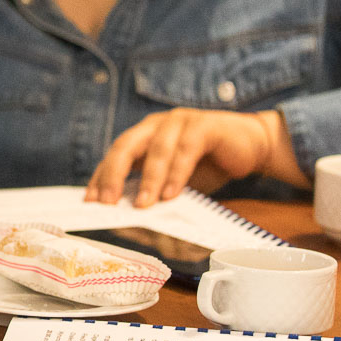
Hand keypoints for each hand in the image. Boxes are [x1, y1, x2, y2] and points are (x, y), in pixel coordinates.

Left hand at [84, 109, 299, 207]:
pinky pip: (186, 150)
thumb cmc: (207, 164)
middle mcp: (156, 125)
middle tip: (107, 202)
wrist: (250, 145)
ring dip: (148, 179)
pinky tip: (172, 194)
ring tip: (143, 205)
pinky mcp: (204, 126)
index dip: (101, 177)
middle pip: (126, 146)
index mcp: (143, 136)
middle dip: (113, 174)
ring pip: (157, 149)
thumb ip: (154, 191)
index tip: (90, 201)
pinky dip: (177, 173)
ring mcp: (179, 122)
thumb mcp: (174, 180)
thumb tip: (130, 219)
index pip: (114, 155)